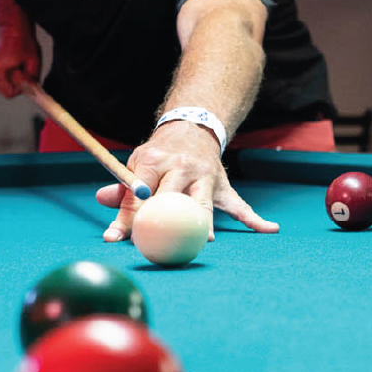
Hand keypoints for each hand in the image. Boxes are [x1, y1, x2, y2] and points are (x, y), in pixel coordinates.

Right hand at [0, 27, 41, 97]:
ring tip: (17, 65)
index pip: (9, 93)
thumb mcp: (32, 62)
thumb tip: (29, 90)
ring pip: (4, 84)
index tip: (25, 78)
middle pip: (5, 89)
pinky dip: (10, 75)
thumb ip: (31, 79)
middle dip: (16, 83)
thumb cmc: (22, 41)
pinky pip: (2, 78)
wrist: (13, 28)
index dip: (20, 88)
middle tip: (22, 69)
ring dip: (13, 79)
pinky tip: (13, 64)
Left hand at [95, 119, 278, 242]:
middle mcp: (182, 167)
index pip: (139, 191)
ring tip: (205, 240)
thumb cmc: (161, 153)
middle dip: (163, 220)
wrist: (193, 128)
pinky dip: (256, 220)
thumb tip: (101, 200)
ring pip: (204, 202)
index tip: (114, 237)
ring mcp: (206, 177)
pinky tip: (269, 229)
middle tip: (156, 243)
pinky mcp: (223, 187)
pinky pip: (241, 206)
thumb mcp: (139, 162)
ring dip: (203, 222)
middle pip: (172, 197)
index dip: (125, 216)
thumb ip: (123, 186)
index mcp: (156, 159)